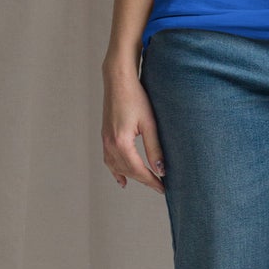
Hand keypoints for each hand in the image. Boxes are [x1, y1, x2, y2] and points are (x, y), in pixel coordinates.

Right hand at [102, 69, 165, 193]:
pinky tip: (121, 179)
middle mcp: (110, 144)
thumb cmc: (135, 97)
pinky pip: (108, 160)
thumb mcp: (149, 124)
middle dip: (144, 180)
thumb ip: (154, 148)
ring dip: (131, 176)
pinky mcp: (105, 136)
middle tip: (159, 186)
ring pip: (117, 167)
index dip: (151, 181)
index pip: (138, 170)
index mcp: (121, 142)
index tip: (163, 188)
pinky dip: (115, 171)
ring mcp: (105, 140)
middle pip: (128, 170)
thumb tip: (160, 170)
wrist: (118, 80)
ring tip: (145, 183)